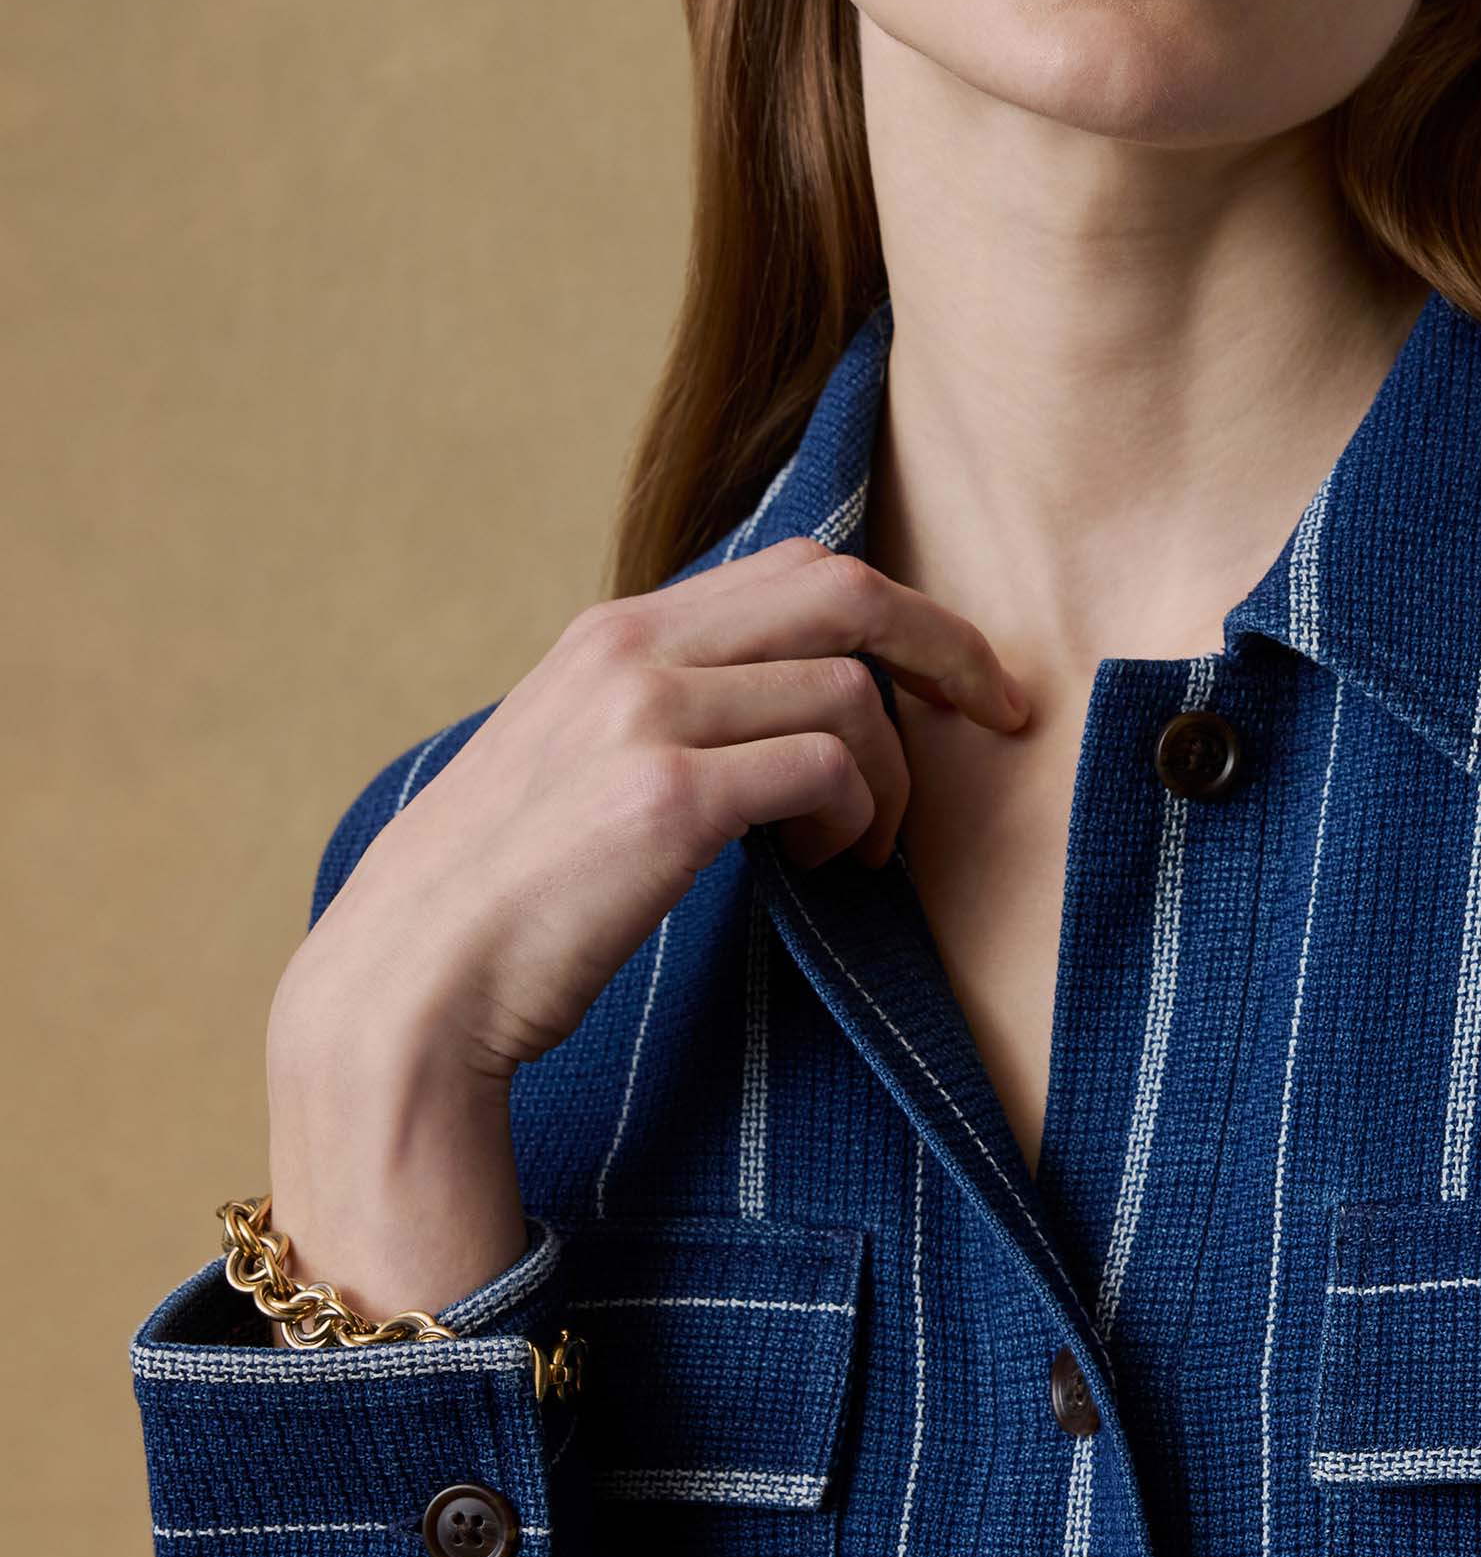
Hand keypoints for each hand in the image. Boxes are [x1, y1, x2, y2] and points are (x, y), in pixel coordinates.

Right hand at [259, 538, 1026, 1319]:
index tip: (959, 679)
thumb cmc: (502, 905)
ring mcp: (645, 715)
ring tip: (868, 852)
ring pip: (850, 693)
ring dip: (895, 778)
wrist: (408, 989)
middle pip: (844, 593)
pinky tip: (838, 870)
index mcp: (612, 636)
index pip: (797, 568)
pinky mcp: (666, 797)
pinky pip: (826, 769)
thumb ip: (663, 723)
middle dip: (947, 648)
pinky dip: (861, 818)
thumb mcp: (575, 771)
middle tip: (997, 720)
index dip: (901, 614)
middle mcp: (629, 649)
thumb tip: (781, 719)